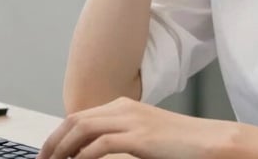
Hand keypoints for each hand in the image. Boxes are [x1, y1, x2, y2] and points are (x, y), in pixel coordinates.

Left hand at [37, 97, 235, 158]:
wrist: (208, 140)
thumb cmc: (180, 142)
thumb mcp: (144, 135)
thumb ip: (120, 137)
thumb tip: (91, 152)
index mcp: (124, 105)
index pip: (79, 116)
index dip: (58, 135)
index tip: (48, 153)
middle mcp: (123, 108)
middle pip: (75, 120)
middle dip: (53, 143)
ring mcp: (131, 120)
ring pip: (82, 130)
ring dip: (63, 150)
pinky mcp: (139, 136)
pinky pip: (100, 146)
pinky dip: (84, 158)